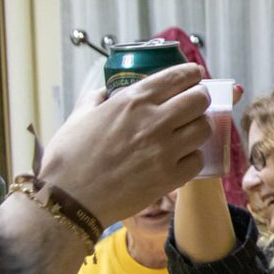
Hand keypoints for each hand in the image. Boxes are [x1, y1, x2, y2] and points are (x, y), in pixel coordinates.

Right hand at [39, 64, 210, 226]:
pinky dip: (193, 157)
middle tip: (195, 103)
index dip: (192, 73)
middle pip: (199, 100)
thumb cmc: (68, 158)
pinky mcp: (170, 177)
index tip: (195, 75)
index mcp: (132, 101)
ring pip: (204, 128)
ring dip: (199, 126)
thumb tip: (105, 92)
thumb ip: (96, 98)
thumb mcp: (79, 116)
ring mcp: (164, 150)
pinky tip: (181, 157)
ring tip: (189, 130)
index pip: (177, 77)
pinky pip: (198, 160)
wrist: (69, 199)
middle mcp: (153, 121)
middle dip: (200, 98)